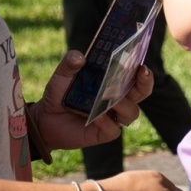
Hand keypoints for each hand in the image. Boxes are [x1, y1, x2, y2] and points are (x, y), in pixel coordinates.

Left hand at [31, 53, 154, 149]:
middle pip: (142, 92)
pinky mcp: (103, 133)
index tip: (142, 64)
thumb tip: (79, 57)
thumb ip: (69, 64)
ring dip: (124, 104)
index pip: (135, 75)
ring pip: (132, 112)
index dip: (143, 70)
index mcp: (113, 82)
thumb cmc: (59, 94)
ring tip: (109, 99)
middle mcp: (117, 99)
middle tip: (141, 73)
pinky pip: (113, 130)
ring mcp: (112, 117)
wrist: (45, 119)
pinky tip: (96, 117)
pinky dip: (106, 122)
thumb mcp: (61, 76)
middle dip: (146, 83)